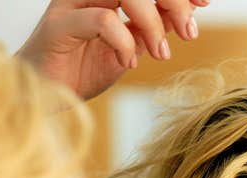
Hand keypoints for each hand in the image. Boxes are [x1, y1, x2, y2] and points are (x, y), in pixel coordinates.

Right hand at [16, 0, 207, 99]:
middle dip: (172, 0)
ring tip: (161, 51)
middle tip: (189, 29)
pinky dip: (123, 41)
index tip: (204, 3)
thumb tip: (188, 15)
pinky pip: (102, 19)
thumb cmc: (79, 72)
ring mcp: (70, 4)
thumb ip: (150, 30)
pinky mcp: (57, 25)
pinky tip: (129, 62)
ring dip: (151, 20)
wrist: (42, 99)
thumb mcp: (127, 49)